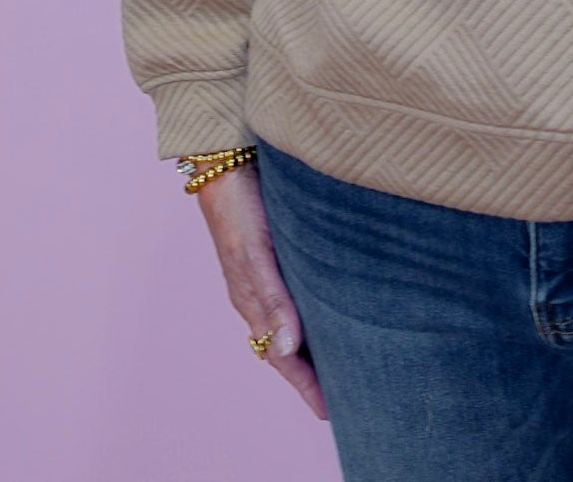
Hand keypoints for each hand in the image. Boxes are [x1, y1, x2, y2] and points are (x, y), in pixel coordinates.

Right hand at [196, 163, 327, 420]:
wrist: (226, 162)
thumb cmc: (239, 206)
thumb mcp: (255, 254)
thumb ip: (273, 299)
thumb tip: (289, 348)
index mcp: (252, 300)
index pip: (283, 357)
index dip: (306, 384)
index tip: (331, 410)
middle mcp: (260, 294)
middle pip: (288, 347)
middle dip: (313, 373)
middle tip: (347, 394)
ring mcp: (266, 276)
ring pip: (292, 324)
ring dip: (314, 346)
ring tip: (344, 361)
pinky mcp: (275, 255)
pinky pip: (295, 297)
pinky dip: (312, 315)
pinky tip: (331, 311)